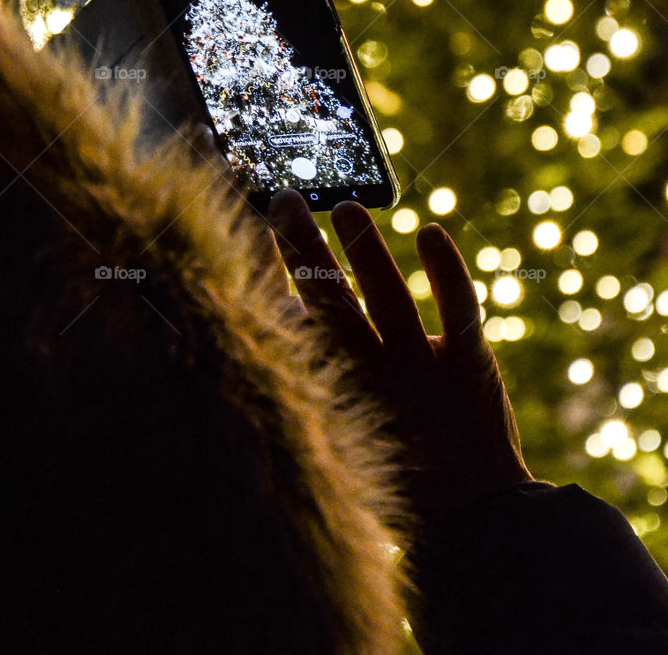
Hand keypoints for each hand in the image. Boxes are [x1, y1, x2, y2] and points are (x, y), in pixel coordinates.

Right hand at [267, 191, 533, 529]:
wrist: (476, 523)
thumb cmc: (399, 467)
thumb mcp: (342, 428)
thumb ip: (318, 373)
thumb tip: (286, 308)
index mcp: (334, 397)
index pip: (287, 326)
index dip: (265, 276)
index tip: (246, 232)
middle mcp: (372, 381)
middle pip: (328, 305)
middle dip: (304, 251)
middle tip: (286, 200)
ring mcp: (421, 372)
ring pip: (388, 302)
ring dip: (366, 251)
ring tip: (347, 207)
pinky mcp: (468, 366)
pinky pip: (457, 310)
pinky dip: (445, 271)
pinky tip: (430, 231)